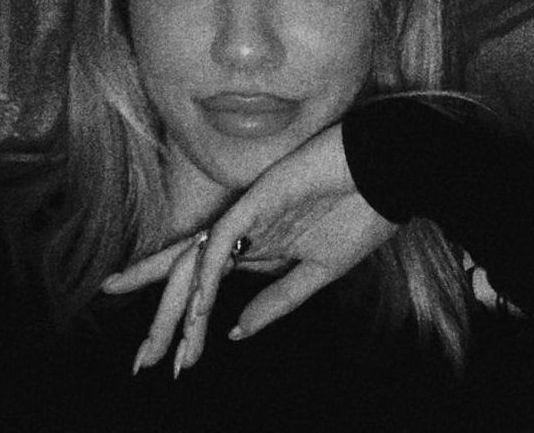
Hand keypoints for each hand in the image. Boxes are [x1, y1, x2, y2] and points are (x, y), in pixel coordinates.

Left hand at [100, 122, 398, 376]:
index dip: (191, 322)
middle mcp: (246, 230)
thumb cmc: (364, 212)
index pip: (211, 285)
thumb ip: (279, 299)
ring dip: (176, 307)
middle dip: (165, 320)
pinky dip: (209, 275)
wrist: (392, 170)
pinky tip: (200, 310)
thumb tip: (235, 331)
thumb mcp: (321, 270)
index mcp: (260, 245)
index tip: (180, 362)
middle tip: (141, 363)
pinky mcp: (259, 198)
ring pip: (196, 262)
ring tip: (159, 349)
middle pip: (191, 276)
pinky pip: (224, 241)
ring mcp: (250, 213)